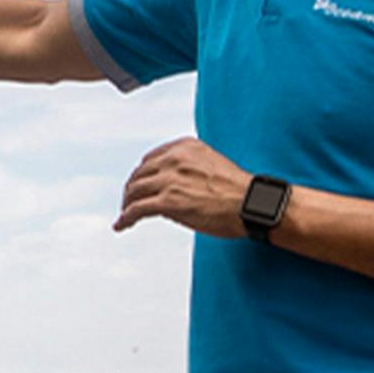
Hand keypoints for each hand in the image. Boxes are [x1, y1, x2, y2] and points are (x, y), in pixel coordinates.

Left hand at [115, 136, 251, 238]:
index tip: (140, 184)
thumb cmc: (239, 191)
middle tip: (128, 202)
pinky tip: (121, 225)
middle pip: (139, 174)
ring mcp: (170, 179)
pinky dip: (125, 218)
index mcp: (185, 147)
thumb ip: (189, 168)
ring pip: (134, 191)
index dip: (142, 174)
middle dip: (131, 189)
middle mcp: (174, 158)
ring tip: (124, 215)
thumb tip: (172, 187)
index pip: (151, 158)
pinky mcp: (168, 201)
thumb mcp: (211, 165)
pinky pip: (136, 209)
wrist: (251, 204)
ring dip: (126, 204)